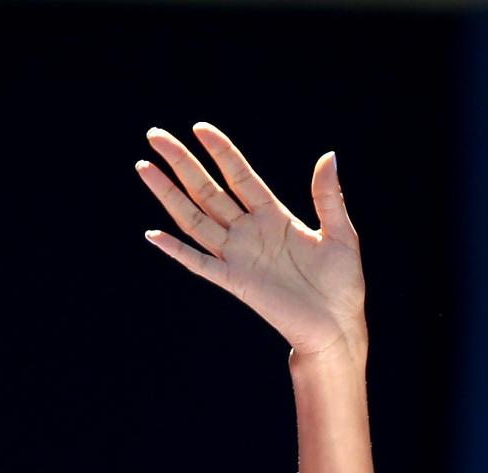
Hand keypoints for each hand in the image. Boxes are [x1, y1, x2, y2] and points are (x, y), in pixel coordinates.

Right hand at [137, 126, 365, 357]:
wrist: (336, 328)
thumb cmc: (342, 285)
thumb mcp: (341, 235)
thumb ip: (328, 197)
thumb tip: (328, 155)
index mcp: (274, 217)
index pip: (240, 176)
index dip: (221, 152)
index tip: (199, 128)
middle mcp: (250, 232)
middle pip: (208, 190)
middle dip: (182, 163)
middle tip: (156, 135)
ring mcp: (239, 256)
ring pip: (195, 219)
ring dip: (169, 195)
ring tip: (145, 167)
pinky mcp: (235, 282)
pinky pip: (199, 264)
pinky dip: (177, 250)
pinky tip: (154, 234)